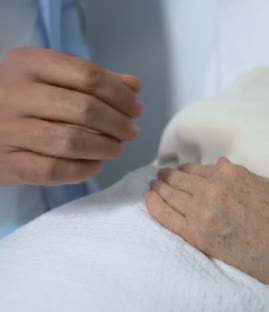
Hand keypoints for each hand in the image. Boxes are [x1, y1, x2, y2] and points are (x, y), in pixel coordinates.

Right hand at [0, 47, 142, 185]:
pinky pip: (53, 170)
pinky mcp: (7, 162)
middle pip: (84, 108)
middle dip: (118, 123)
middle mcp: (15, 94)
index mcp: (29, 64)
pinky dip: (82, 169)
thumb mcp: (50, 76)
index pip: (88, 75)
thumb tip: (134, 86)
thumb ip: (93, 80)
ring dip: (104, 147)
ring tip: (116, 148)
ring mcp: (8, 130)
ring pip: (71, 141)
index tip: (136, 108)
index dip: (120, 95)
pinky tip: (95, 164)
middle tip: (131, 132)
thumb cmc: (22, 98)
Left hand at [146, 158, 268, 311]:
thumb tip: (220, 165)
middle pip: (180, 180)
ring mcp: (203, 213)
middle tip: (159, 176)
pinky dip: (154, 206)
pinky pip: (167, 217)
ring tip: (152, 186)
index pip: (199, 169)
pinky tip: (148, 198)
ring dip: (158, 188)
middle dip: (168, 177)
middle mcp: (213, 189)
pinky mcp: (198, 236)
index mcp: (232, 174)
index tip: (179, 172)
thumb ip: (242, 175)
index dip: (186, 170)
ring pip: (170, 195)